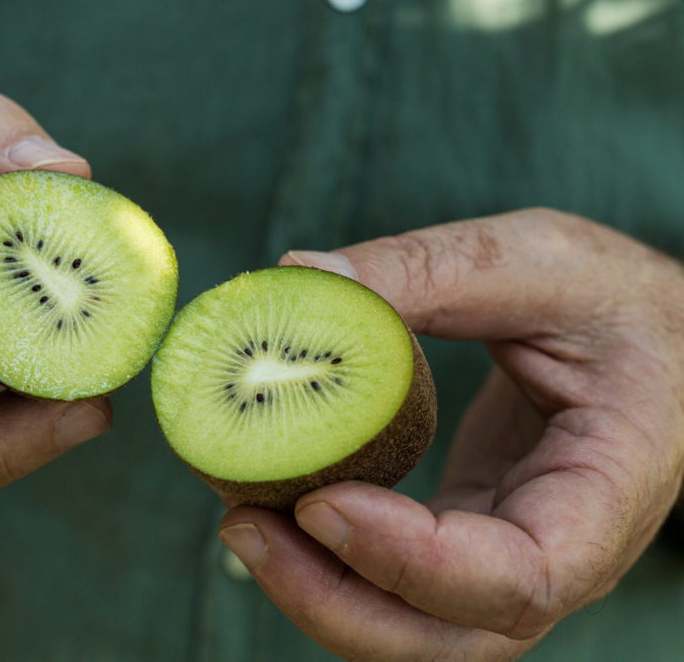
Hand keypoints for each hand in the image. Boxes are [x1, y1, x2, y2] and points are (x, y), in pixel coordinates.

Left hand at [219, 209, 683, 659]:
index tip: (320, 499)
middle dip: (334, 598)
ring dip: (318, 590)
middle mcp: (561, 551)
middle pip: (447, 635)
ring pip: (412, 627)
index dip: (412, 560)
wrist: (657, 342)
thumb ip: (427, 267)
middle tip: (243, 524)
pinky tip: (275, 501)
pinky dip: (329, 560)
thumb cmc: (614, 301)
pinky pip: (395, 582)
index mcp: (608, 490)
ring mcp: (508, 556)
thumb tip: (299, 273)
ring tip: (242, 518)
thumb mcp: (538, 260)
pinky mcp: (465, 539)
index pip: (521, 576)